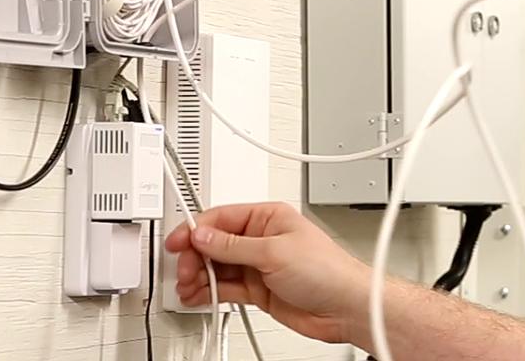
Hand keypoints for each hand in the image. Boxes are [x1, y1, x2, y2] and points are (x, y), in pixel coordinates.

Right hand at [165, 202, 370, 343]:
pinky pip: (225, 287)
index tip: (178, 243)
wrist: (345, 307)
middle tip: (185, 271)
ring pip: (217, 267)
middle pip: (215, 243)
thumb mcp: (274, 252)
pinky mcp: (258, 290)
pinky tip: (197, 296)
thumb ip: (233, 246)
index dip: (196, 229)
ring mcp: (259, 265)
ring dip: (199, 276)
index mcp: (268, 217)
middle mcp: (261, 239)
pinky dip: (208, 291)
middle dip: (196, 256)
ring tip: (187, 288)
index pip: (222, 218)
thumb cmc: (327, 270)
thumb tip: (203, 235)